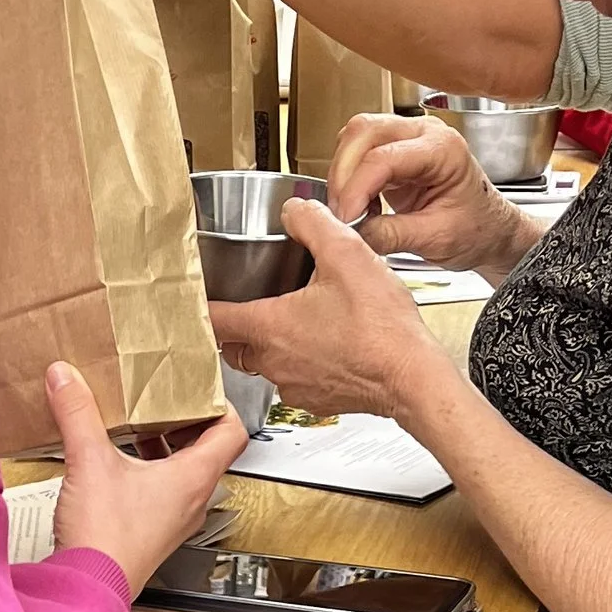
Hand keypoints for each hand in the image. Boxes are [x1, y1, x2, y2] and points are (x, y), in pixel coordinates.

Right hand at [46, 362, 247, 595]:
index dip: (220, 405)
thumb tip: (66, 377)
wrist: (90, 588)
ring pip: (183, 472)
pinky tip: (117, 462)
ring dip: (165, 446)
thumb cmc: (107, 540)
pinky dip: (148, 470)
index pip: (233, 432)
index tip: (198, 389)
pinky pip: (163, 491)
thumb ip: (77, 413)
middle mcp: (193, 500)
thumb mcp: (89, 461)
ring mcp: (175, 519)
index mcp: (194, 478)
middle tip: (163, 402)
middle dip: (185, 422)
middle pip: (207, 449)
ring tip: (138, 426)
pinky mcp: (153, 531)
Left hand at [211, 203, 448, 429]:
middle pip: (233, 346)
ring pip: (265, 365)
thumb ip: (313, 224)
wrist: (412, 378)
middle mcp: (274, 362)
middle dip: (236, 327)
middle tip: (249, 305)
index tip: (199, 297)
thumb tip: (294, 210)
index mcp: (270, 327)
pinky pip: (294, 381)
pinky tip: (325, 346)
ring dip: (272, 345)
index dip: (202, 306)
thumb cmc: (382, 329)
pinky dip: (301, 364)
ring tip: (295, 321)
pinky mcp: (316, 401)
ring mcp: (294, 386)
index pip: (214, 319)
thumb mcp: (347, 255)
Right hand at [325, 112, 533, 282]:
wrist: (489, 231)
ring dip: (343, 175)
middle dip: (344, 173)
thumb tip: (353, 233)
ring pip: (356, 137)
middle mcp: (424, 134)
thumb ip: (392, 235)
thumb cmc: (476, 229)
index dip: (357, 188)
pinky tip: (360, 206)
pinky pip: (357, 153)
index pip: (384, 157)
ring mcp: (407, 138)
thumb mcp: (437, 239)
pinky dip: (349, 179)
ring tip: (352, 211)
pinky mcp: (393, 152)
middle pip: (363, 131)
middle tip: (341, 212)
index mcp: (443, 149)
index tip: (345, 218)